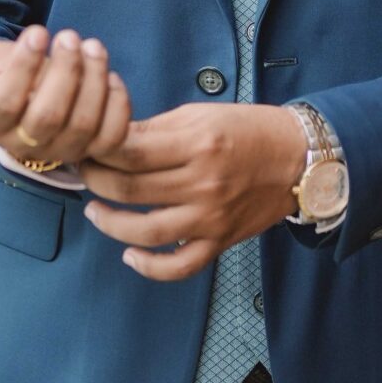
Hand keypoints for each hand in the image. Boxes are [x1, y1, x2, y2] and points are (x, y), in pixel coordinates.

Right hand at [0, 25, 133, 170]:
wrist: (22, 96)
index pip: (7, 103)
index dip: (25, 67)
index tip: (36, 31)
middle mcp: (25, 145)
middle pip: (49, 117)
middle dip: (65, 72)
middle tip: (70, 36)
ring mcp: (60, 151)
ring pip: (84, 126)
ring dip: (93, 81)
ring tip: (92, 45)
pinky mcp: (91, 149)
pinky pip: (112, 137)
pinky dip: (117, 104)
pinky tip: (109, 74)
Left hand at [78, 102, 308, 279]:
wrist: (297, 158)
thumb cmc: (247, 129)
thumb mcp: (199, 115)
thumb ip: (155, 129)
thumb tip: (110, 140)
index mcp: (196, 144)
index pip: (128, 152)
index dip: (97, 151)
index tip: (84, 148)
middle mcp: (202, 182)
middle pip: (129, 189)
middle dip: (94, 181)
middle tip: (83, 174)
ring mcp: (211, 216)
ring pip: (146, 231)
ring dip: (111, 224)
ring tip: (95, 212)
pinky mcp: (220, 240)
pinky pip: (181, 266)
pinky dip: (151, 267)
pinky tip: (130, 256)